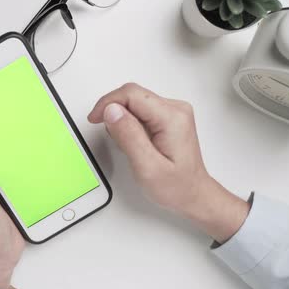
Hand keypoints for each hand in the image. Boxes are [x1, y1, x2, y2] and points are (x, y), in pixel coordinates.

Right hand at [88, 83, 249, 242]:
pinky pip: (140, 109)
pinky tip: (132, 140)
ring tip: (124, 142)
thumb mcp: (147, 167)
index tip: (95, 118)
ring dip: (120, 117)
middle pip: (132, 94)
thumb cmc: (176, 186)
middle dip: (112, 110)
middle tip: (105, 130)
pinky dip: (128, 122)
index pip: (131, 94)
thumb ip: (128, 136)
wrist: (193, 194)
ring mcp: (173, 112)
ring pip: (134, 101)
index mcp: (172, 118)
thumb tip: (112, 111)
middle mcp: (175, 109)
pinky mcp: (167, 117)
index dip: (108, 103)